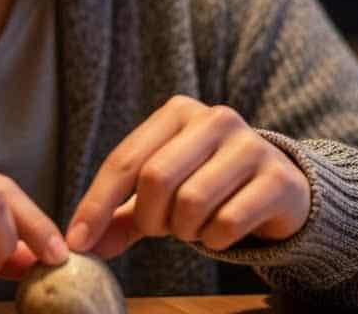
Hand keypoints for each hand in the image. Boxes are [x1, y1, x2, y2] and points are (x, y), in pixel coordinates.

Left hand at [66, 95, 310, 258]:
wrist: (280, 190)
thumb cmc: (209, 185)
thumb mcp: (162, 194)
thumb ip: (121, 216)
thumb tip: (83, 246)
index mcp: (177, 112)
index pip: (124, 160)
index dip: (97, 204)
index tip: (78, 243)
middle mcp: (214, 118)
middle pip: (156, 178)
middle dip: (151, 218)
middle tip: (161, 230)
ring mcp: (250, 144)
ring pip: (193, 201)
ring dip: (186, 230)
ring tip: (195, 227)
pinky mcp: (277, 178)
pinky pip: (228, 221)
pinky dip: (216, 240)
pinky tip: (222, 232)